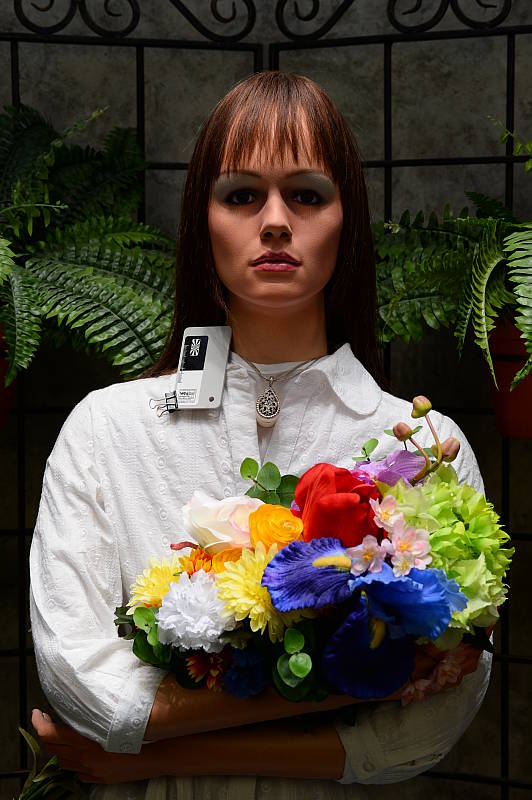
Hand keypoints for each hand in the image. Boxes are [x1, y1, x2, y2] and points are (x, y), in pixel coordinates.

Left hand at [31, 709, 161, 784]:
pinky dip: (69, 760)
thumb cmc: (137, 733)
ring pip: (61, 762)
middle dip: (43, 733)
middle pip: (51, 749)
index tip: (37, 713)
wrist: (154, 757)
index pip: (51, 735)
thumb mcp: (113, 720)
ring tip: (55, 733)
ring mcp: (90, 771)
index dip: (39, 724)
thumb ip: (95, 717)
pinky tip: (74, 751)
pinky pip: (75, 771)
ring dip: (54, 748)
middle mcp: (84, 759)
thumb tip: (81, 706)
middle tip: (44, 719)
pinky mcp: (97, 779)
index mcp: (85, 743)